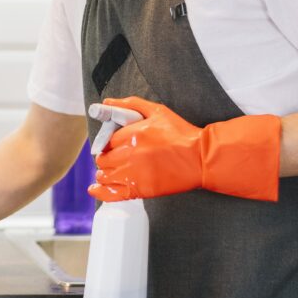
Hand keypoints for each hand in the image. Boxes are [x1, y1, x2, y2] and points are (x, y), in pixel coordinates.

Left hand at [88, 96, 280, 202]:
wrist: (201, 158)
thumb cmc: (181, 134)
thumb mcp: (157, 112)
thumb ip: (130, 104)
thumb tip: (105, 103)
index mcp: (133, 134)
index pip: (107, 140)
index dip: (109, 142)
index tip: (114, 144)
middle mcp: (130, 154)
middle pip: (103, 158)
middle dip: (106, 157)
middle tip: (115, 156)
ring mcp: (134, 174)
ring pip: (105, 175)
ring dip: (105, 172)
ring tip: (113, 171)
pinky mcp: (141, 190)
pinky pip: (112, 194)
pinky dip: (101, 191)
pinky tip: (95, 188)